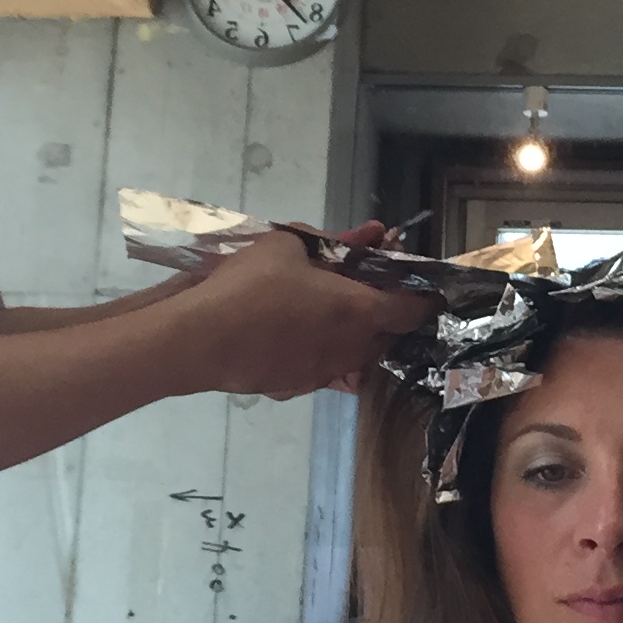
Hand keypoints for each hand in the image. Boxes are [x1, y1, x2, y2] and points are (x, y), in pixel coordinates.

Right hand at [158, 223, 433, 400]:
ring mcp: (322, 373)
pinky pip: (321, 365)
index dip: (422, 297)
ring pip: (353, 354)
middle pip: (384, 335)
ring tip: (328, 308)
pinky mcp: (294, 386)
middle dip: (383, 312)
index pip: (411, 310)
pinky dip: (319, 347)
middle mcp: (349, 349)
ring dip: (351, 332)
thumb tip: (360, 236)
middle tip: (367, 286)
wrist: (200, 339)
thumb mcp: (288, 245)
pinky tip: (296, 331)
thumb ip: (328, 242)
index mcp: (358, 311)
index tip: (421, 285)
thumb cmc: (250, 285)